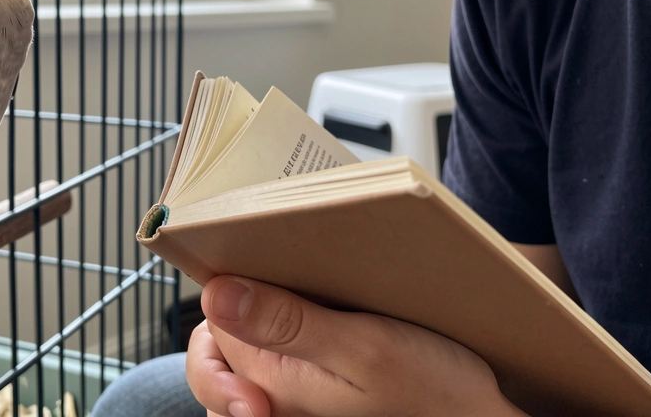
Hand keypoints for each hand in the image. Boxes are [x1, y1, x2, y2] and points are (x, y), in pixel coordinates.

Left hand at [186, 275, 527, 416]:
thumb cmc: (435, 394)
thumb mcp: (367, 349)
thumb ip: (287, 325)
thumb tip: (215, 294)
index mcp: (272, 384)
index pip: (216, 320)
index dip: (235, 278)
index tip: (263, 249)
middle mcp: (271, 399)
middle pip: (220, 341)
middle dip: (238, 304)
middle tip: (277, 271)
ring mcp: (291, 402)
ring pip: (243, 354)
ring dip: (258, 321)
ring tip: (293, 290)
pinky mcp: (313, 395)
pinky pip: (272, 366)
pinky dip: (280, 339)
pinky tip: (313, 317)